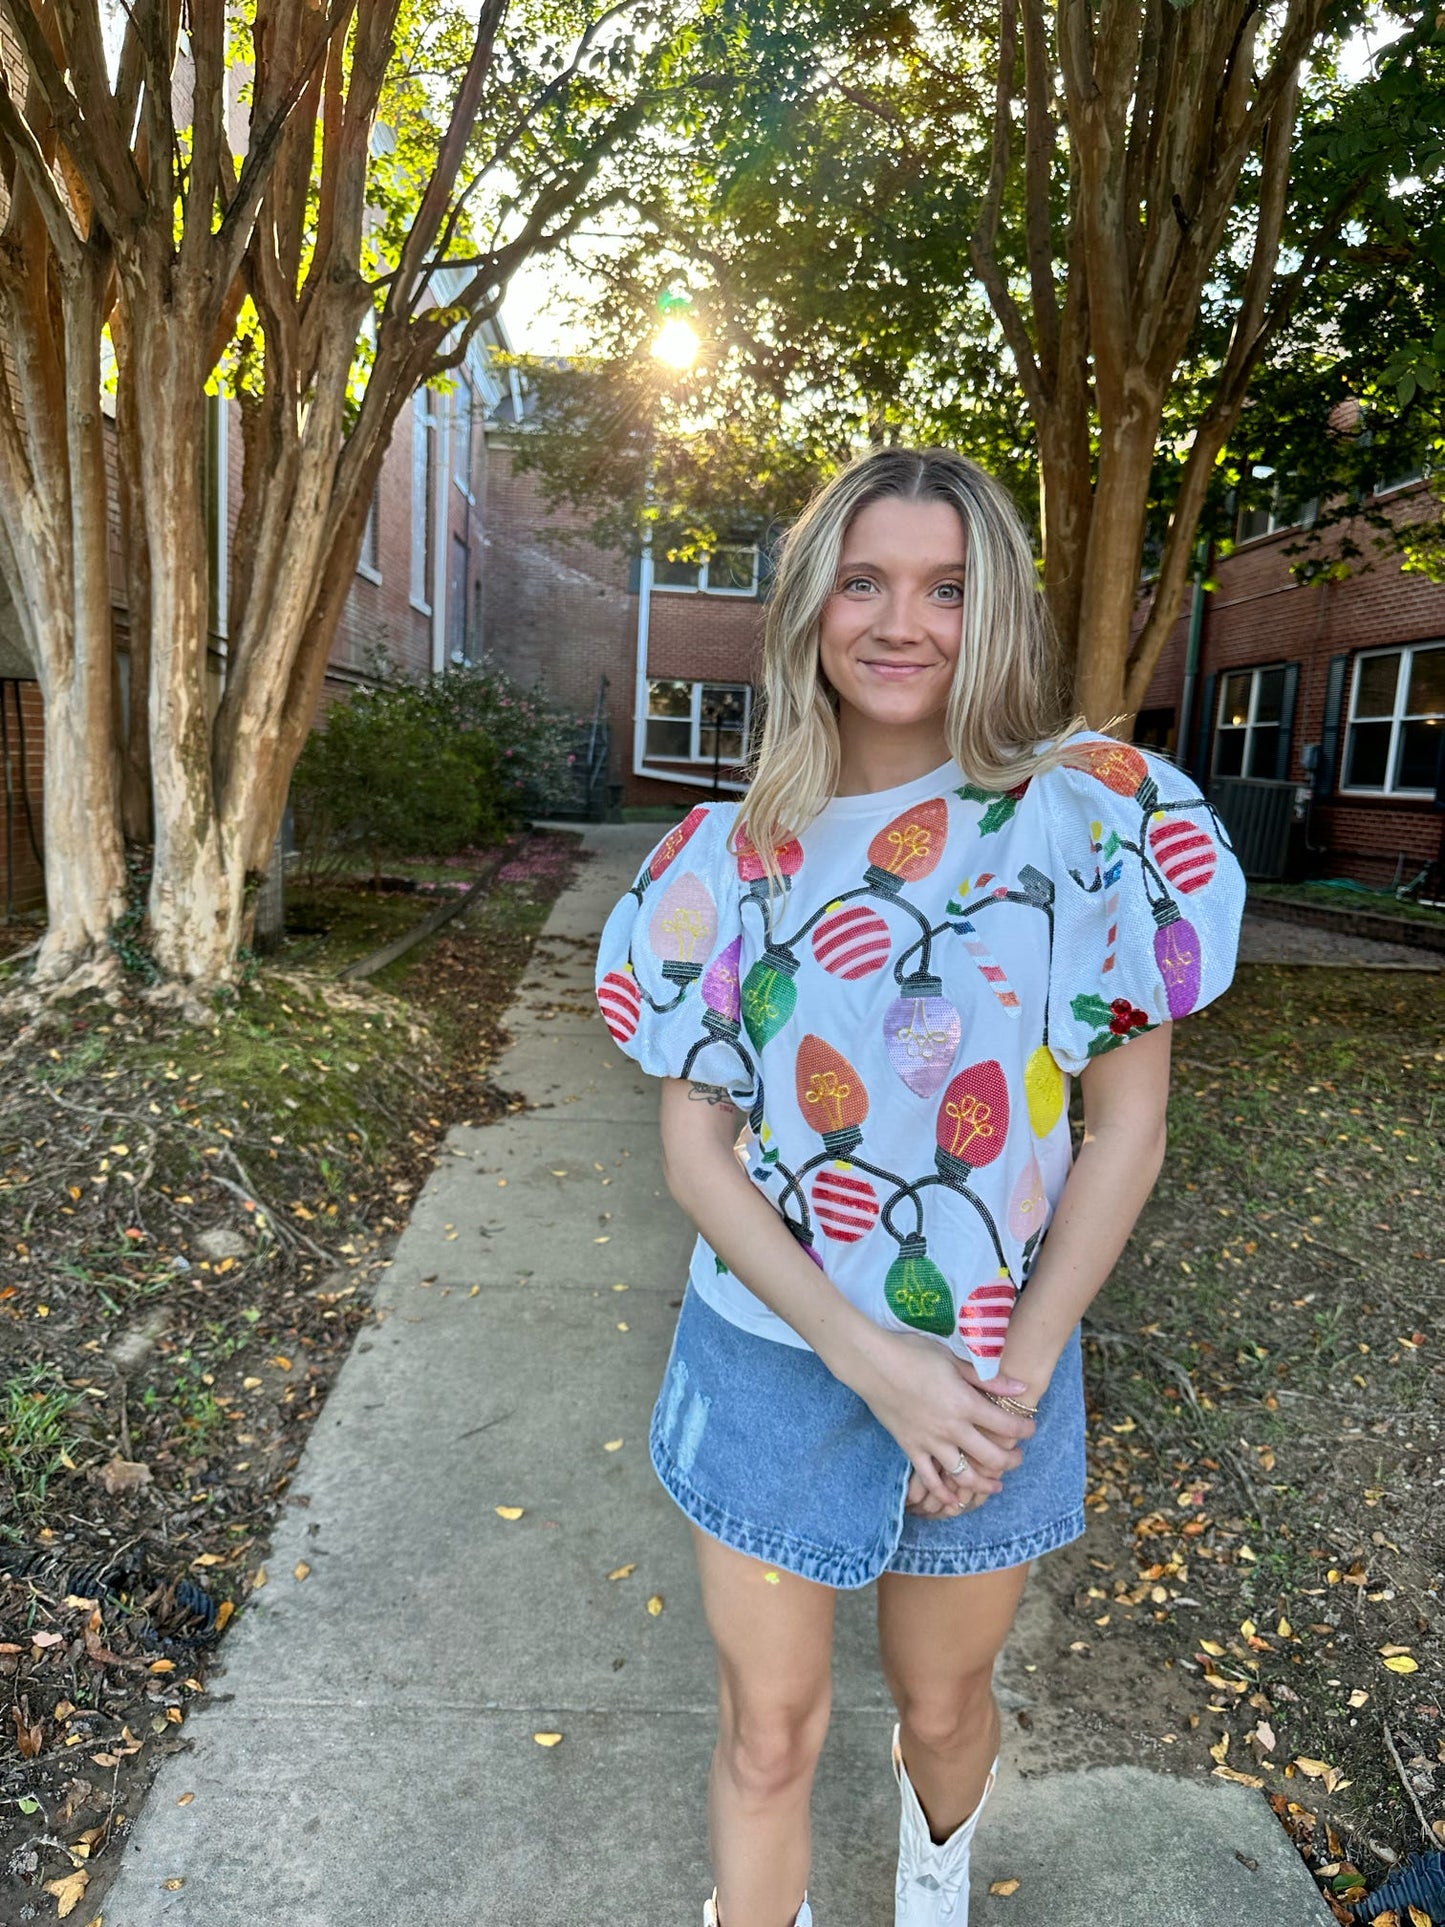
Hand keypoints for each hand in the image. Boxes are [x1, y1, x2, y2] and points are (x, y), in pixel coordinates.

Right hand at [848, 1328, 1036, 1510]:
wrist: (873, 1364)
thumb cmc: (914, 1354)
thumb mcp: (954, 1360)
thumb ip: (987, 1379)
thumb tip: (1020, 1388)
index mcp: (965, 1403)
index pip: (1006, 1425)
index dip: (1024, 1430)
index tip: (1030, 1429)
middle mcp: (952, 1428)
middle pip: (991, 1457)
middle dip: (1010, 1461)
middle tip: (1017, 1458)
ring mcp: (930, 1442)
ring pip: (964, 1475)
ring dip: (983, 1484)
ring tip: (996, 1485)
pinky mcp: (911, 1448)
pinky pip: (929, 1479)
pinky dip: (942, 1494)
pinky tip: (954, 1502)